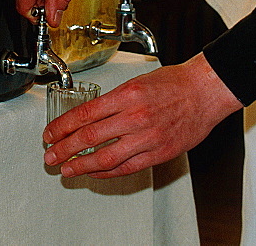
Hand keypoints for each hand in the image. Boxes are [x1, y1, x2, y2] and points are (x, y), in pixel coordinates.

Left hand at [42, 53, 242, 177]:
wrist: (205, 91)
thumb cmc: (174, 83)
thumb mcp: (135, 82)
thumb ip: (113, 101)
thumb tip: (87, 117)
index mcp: (126, 95)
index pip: (83, 115)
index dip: (61, 127)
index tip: (49, 134)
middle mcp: (135, 117)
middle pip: (88, 138)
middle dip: (63, 148)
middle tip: (50, 155)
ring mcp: (147, 138)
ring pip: (105, 158)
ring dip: (80, 166)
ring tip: (66, 169)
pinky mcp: (159, 153)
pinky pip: (127, 168)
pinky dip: (107, 173)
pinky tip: (94, 173)